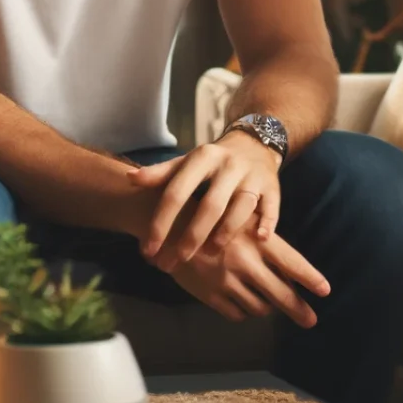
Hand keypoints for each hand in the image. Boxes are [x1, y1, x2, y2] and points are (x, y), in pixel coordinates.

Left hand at [128, 132, 281, 270]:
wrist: (254, 142)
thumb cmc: (212, 160)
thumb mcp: (186, 162)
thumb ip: (160, 173)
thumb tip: (130, 179)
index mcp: (202, 157)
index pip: (177, 192)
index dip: (161, 223)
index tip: (148, 250)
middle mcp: (228, 165)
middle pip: (210, 205)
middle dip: (191, 236)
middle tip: (175, 261)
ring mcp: (252, 176)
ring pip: (241, 207)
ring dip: (225, 232)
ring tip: (209, 254)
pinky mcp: (273, 186)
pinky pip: (272, 206)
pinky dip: (268, 223)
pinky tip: (259, 239)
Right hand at [167, 230, 330, 326]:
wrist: (168, 224)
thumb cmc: (212, 217)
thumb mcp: (242, 220)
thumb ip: (265, 244)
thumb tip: (290, 273)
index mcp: (257, 239)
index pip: (292, 262)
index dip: (310, 277)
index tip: (325, 290)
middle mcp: (245, 262)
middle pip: (280, 294)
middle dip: (298, 309)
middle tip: (310, 320)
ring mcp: (226, 281)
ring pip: (259, 307)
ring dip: (268, 307)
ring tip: (271, 303)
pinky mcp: (209, 294)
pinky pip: (236, 313)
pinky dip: (244, 312)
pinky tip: (245, 304)